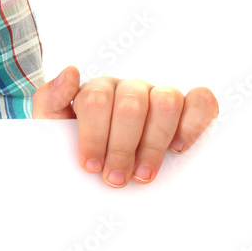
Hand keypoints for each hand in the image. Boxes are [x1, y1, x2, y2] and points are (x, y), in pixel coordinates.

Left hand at [32, 65, 218, 186]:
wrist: (100, 162)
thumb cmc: (79, 144)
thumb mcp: (53, 124)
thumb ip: (50, 98)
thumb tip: (71, 71)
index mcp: (97, 89)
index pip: (96, 100)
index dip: (93, 135)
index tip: (90, 166)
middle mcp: (129, 88)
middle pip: (131, 105)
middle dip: (121, 147)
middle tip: (115, 178)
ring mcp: (159, 95)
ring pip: (166, 101)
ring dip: (154, 142)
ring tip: (143, 174)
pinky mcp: (188, 108)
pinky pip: (201, 101)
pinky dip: (193, 122)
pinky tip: (178, 147)